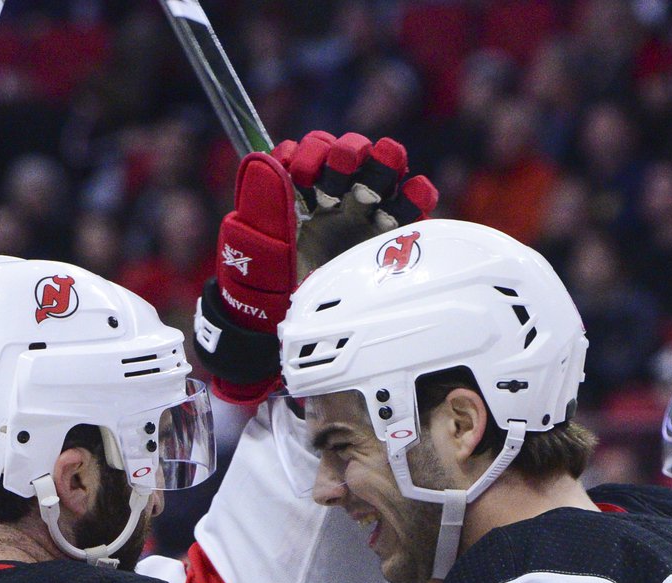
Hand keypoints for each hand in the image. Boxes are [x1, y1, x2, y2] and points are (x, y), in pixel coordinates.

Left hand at [196, 130, 436, 405]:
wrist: (286, 341)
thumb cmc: (263, 296)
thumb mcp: (253, 252)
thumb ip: (260, 206)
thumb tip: (263, 161)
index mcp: (299, 197)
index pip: (311, 153)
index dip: (308, 154)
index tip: (299, 173)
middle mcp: (334, 204)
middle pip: (350, 155)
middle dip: (345, 153)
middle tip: (336, 169)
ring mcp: (365, 219)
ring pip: (383, 171)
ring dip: (381, 161)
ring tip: (374, 176)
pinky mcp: (394, 241)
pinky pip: (414, 206)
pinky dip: (417, 192)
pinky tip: (411, 194)